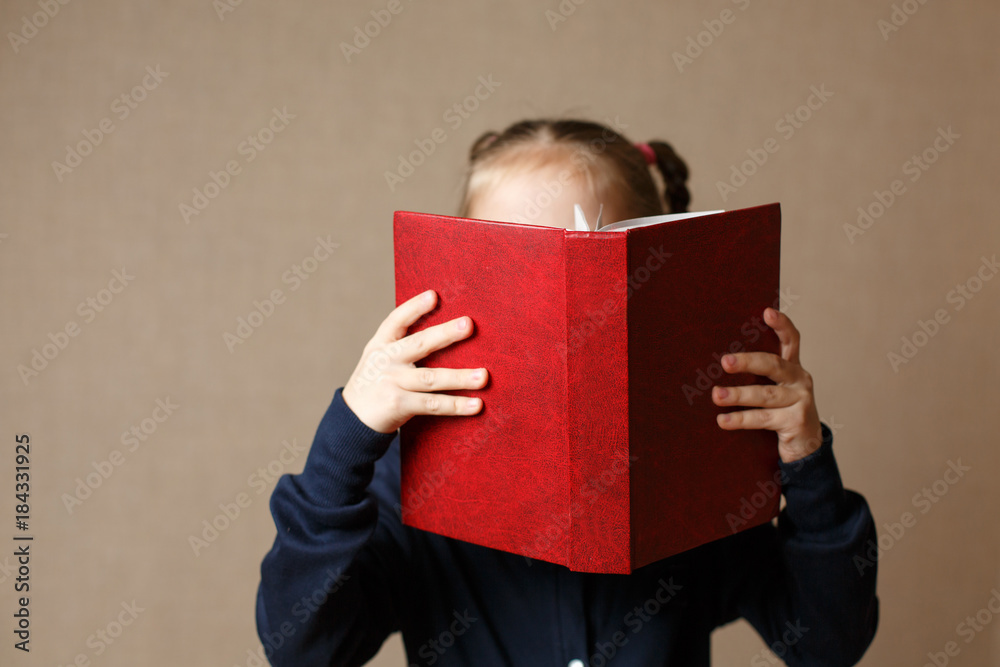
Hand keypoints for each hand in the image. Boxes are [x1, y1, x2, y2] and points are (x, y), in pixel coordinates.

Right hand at [342, 289, 487, 433]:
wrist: (353, 419)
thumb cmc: (378, 382)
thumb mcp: (381, 357)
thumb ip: (404, 344)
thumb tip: (448, 330)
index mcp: (382, 344)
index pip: (397, 320)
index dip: (414, 307)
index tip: (433, 295)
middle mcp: (386, 360)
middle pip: (419, 344)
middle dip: (445, 334)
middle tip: (468, 324)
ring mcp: (392, 383)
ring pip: (431, 378)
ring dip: (459, 377)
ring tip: (483, 376)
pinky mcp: (398, 405)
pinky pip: (433, 405)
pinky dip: (456, 405)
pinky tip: (476, 404)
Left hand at [712, 307, 822, 463]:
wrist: (806, 446)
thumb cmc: (780, 412)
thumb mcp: (772, 390)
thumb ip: (757, 376)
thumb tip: (718, 363)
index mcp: (792, 367)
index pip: (791, 340)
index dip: (781, 325)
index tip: (767, 312)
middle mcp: (800, 379)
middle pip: (773, 365)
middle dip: (748, 362)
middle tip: (725, 362)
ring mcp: (801, 400)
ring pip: (765, 395)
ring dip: (738, 395)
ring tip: (716, 395)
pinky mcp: (797, 421)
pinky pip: (763, 419)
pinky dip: (741, 419)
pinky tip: (723, 420)